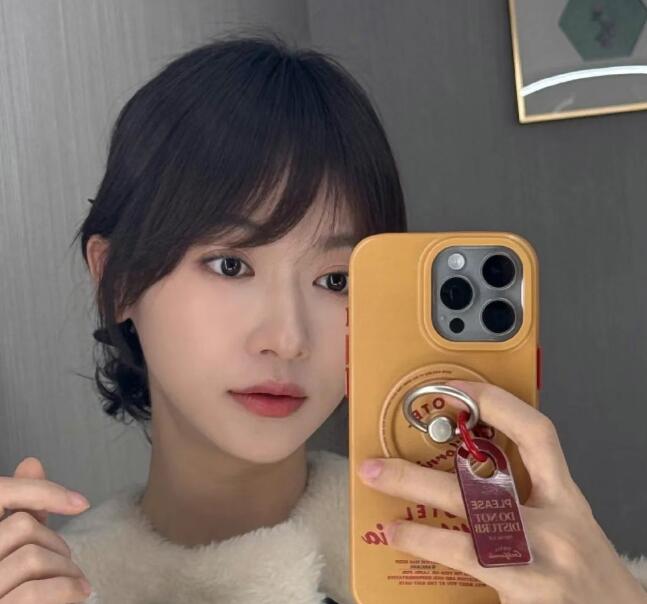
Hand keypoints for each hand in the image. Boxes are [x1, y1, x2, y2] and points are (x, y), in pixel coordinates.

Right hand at [0, 457, 92, 602]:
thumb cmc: (11, 590)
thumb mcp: (11, 550)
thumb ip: (20, 512)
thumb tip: (32, 462)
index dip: (42, 491)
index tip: (81, 501)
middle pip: (22, 526)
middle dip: (56, 541)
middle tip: (68, 564)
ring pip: (32, 555)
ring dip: (65, 567)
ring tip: (75, 582)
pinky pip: (33, 592)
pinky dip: (65, 590)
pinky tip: (78, 594)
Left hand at [356, 379, 646, 603]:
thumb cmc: (589, 571)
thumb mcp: (568, 520)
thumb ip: (530, 491)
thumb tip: (473, 467)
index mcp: (565, 498)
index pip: (535, 434)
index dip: (495, 403)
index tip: (455, 389)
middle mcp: (555, 526)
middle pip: (479, 490)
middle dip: (418, 476)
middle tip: (377, 465)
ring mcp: (540, 563)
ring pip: (467, 537)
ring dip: (417, 528)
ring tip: (384, 517)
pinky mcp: (528, 597)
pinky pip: (469, 571)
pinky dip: (431, 555)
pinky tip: (403, 545)